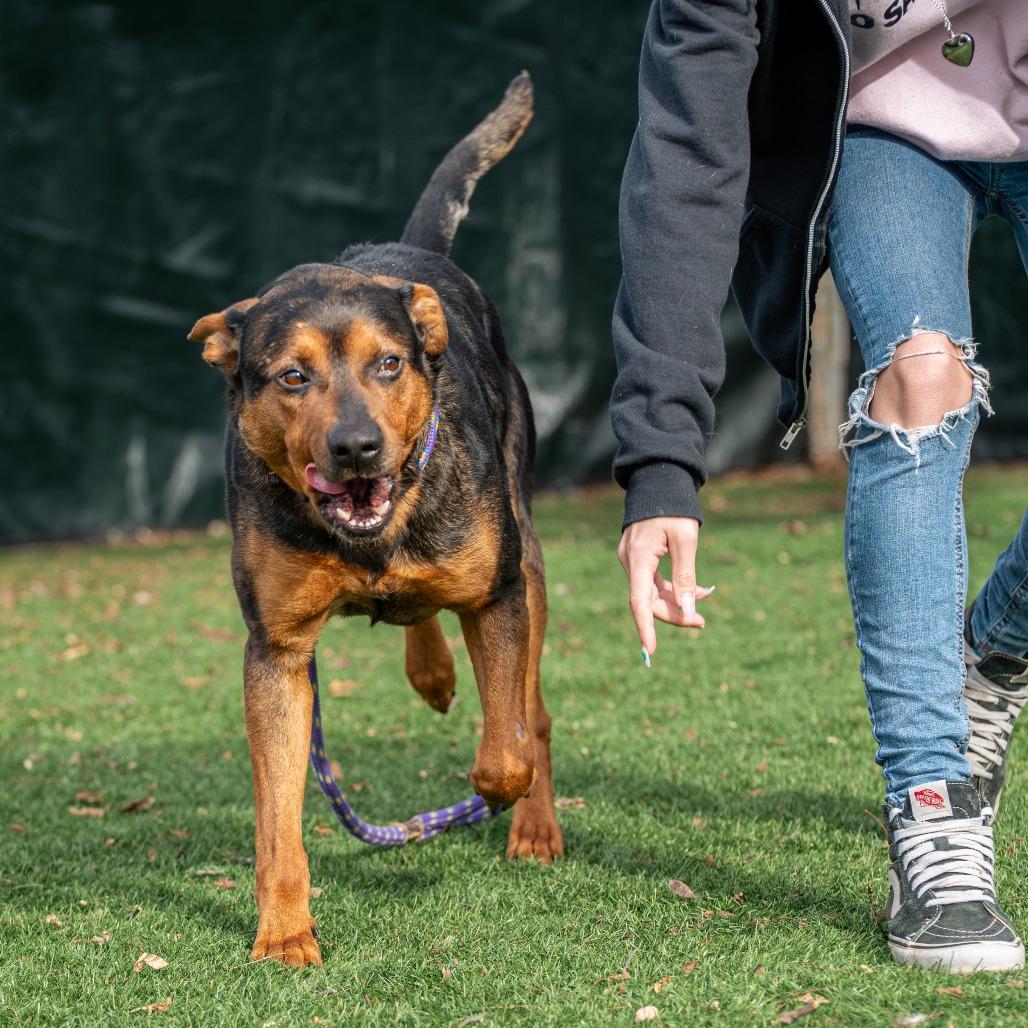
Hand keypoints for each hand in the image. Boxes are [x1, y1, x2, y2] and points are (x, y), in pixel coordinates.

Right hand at [617, 516, 714, 659]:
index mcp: (639, 557)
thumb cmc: (675, 507)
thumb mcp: (686, 540)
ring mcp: (632, 560)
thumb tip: (689, 611)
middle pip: (648, 601)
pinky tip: (697, 589)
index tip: (651, 651)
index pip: (638, 601)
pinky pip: (653, 580)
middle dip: (675, 613)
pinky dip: (673, 587)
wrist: (659, 480)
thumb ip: (686, 576)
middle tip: (703, 622)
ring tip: (706, 596)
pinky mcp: (639, 557)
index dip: (645, 628)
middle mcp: (630, 561)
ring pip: (652, 592)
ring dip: (678, 599)